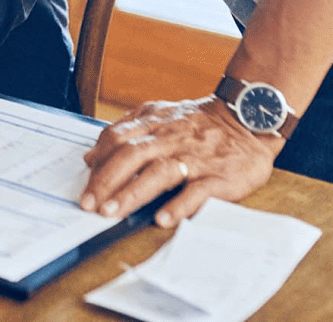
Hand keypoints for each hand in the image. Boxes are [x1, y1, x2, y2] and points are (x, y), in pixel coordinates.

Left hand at [80, 96, 279, 226]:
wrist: (247, 117)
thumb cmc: (200, 121)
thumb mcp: (160, 114)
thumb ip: (125, 131)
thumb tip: (90, 156)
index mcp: (154, 123)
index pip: (118, 138)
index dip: (98, 161)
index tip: (84, 185)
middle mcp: (171, 138)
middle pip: (132, 155)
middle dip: (106, 180)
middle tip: (89, 204)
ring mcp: (195, 157)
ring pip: (159, 172)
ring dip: (133, 193)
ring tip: (113, 212)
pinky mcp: (220, 176)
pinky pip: (198, 191)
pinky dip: (179, 204)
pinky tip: (162, 218)